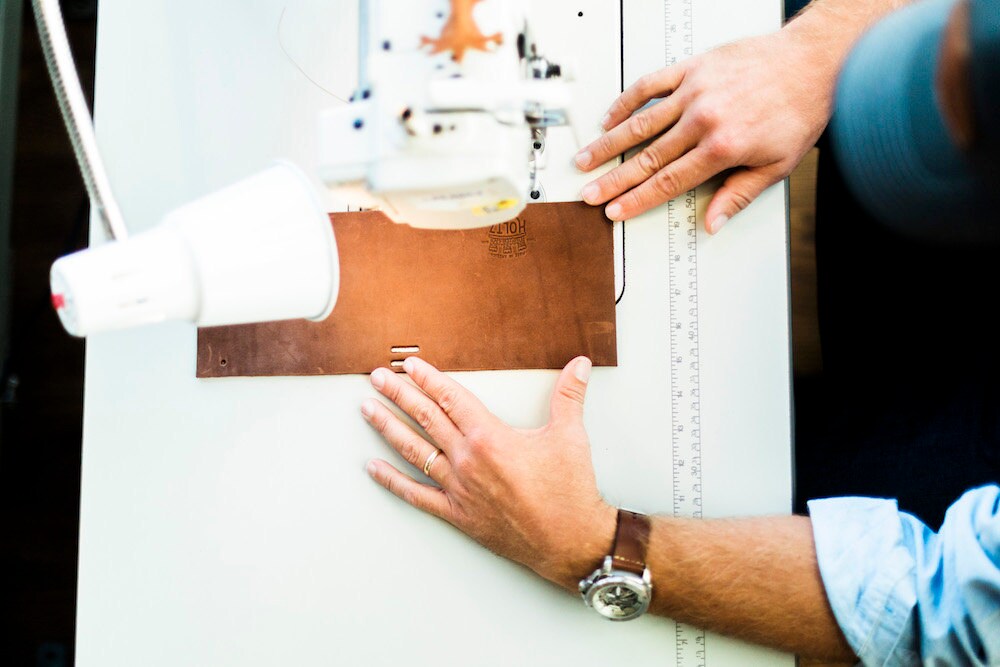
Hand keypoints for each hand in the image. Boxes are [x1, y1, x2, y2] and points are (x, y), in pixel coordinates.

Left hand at [363, 356, 615, 589]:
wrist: (569, 541)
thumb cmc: (568, 492)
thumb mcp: (570, 436)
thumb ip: (570, 395)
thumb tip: (579, 365)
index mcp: (490, 438)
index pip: (451, 398)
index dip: (428, 378)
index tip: (410, 365)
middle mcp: (467, 460)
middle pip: (425, 419)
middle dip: (398, 394)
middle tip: (378, 378)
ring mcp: (459, 488)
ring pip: (414, 451)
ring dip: (388, 428)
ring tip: (368, 409)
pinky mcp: (457, 514)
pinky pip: (417, 495)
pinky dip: (392, 481)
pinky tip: (374, 468)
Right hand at [575, 28, 832, 232]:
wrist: (814, 62)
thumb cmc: (799, 110)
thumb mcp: (776, 165)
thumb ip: (739, 195)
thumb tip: (714, 223)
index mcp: (721, 147)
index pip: (667, 181)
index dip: (636, 199)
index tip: (615, 210)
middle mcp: (703, 119)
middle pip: (646, 157)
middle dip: (613, 180)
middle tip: (589, 193)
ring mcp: (694, 91)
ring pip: (639, 123)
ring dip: (609, 144)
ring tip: (586, 159)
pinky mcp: (693, 68)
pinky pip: (650, 85)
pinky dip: (626, 101)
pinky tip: (611, 117)